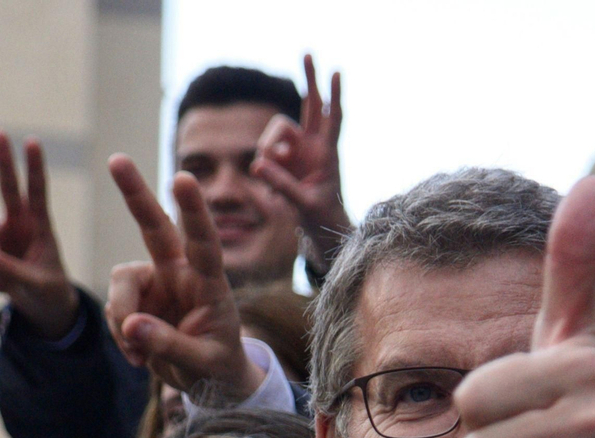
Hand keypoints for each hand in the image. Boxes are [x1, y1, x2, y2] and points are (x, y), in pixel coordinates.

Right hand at [0, 131, 79, 337]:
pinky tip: (2, 283)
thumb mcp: (36, 285)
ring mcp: (1, 233)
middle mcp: (19, 222)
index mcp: (41, 226)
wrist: (42, 306)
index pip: (38, 192)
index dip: (34, 168)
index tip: (32, 142)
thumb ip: (11, 271)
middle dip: (3, 160)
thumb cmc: (49, 292)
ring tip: (9, 283)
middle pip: (7, 186)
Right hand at [105, 154, 257, 399]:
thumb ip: (170, 346)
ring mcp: (155, 283)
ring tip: (138, 354)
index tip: (182, 178)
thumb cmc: (217, 365)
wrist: (208, 381)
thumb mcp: (202, 363)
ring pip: (122, 282)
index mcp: (209, 281)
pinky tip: (138, 355)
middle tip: (116, 159)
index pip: (204, 242)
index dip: (193, 211)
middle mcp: (180, 272)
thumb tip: (131, 326)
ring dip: (122, 317)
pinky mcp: (135, 299)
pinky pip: (114, 310)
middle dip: (135, 194)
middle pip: (154, 226)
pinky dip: (120, 336)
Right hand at [252, 55, 350, 269]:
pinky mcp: (283, 159)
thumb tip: (258, 164)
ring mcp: (298, 150)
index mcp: (328, 153)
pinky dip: (265, 169)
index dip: (334, 96)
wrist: (321, 229)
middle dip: (310, 78)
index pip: (333, 119)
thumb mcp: (304, 204)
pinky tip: (274, 194)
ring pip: (277, 130)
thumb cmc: (322, 216)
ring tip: (271, 177)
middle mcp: (314, 145)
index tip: (336, 71)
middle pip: (311, 103)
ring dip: (269, 148)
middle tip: (308, 52)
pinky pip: (265, 153)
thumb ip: (282, 184)